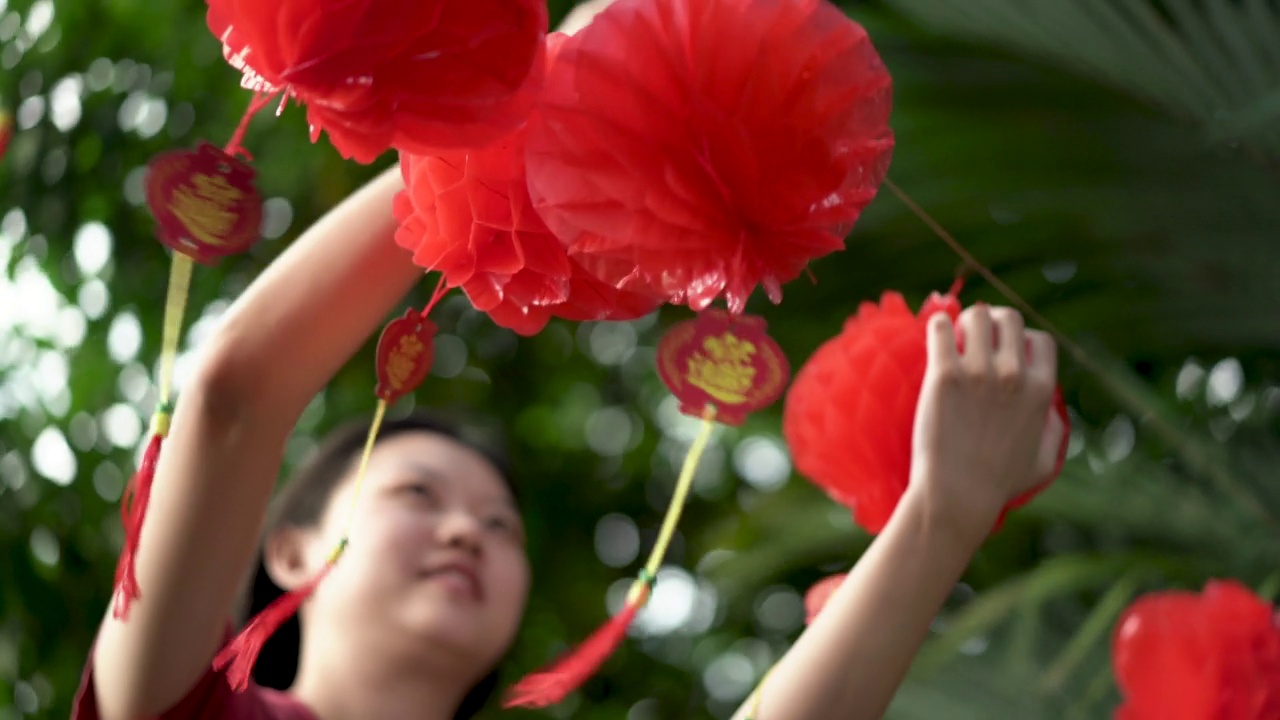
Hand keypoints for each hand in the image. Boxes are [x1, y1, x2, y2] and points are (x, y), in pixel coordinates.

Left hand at [907, 304, 1060, 538]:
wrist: (956, 496)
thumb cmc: (997, 485)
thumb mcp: (1043, 463)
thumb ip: (1054, 431)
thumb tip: (1051, 411)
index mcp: (1041, 390)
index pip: (1039, 339)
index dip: (1020, 341)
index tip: (1001, 352)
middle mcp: (1013, 375)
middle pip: (1008, 318)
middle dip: (990, 322)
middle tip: (971, 339)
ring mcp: (979, 373)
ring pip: (975, 316)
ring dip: (962, 323)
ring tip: (952, 341)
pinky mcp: (944, 376)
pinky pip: (940, 328)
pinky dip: (937, 327)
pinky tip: (935, 340)